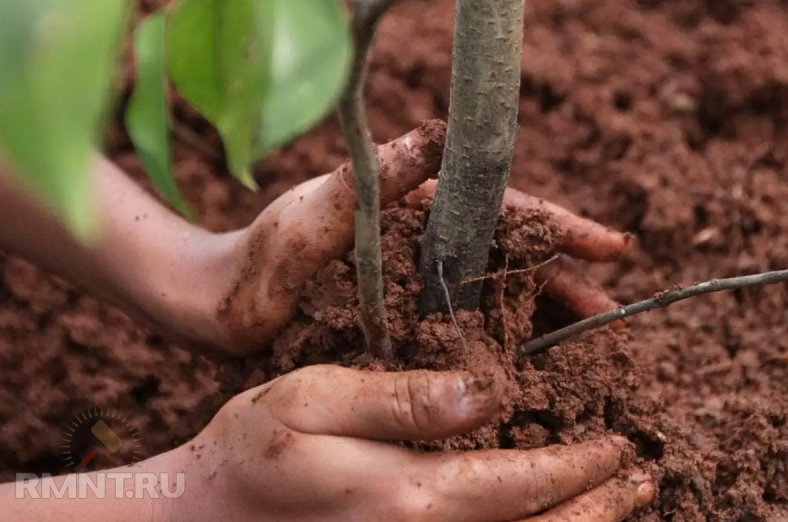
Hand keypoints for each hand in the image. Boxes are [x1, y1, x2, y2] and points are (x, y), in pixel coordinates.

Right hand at [170, 365, 653, 521]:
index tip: (618, 443)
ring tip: (620, 505)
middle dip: (602, 507)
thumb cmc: (253, 451)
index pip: (522, 481)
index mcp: (407, 496)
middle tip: (644, 478)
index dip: (579, 463)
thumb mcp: (313, 400)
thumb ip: (401, 398)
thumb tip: (487, 389)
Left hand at [210, 120, 631, 354]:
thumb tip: (441, 132)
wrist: (220, 308)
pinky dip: (500, 345)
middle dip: (565, 280)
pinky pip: (464, 332)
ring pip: (494, 296)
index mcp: (416, 206)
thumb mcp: (316, 210)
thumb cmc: (261, 255)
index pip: (501, 208)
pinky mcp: (404, 325)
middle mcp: (425, 242)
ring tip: (587, 346)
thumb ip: (378, 176)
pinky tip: (527, 370)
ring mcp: (417, 285)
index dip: (559, 227)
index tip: (610, 248)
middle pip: (510, 256)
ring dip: (541, 317)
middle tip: (613, 313)